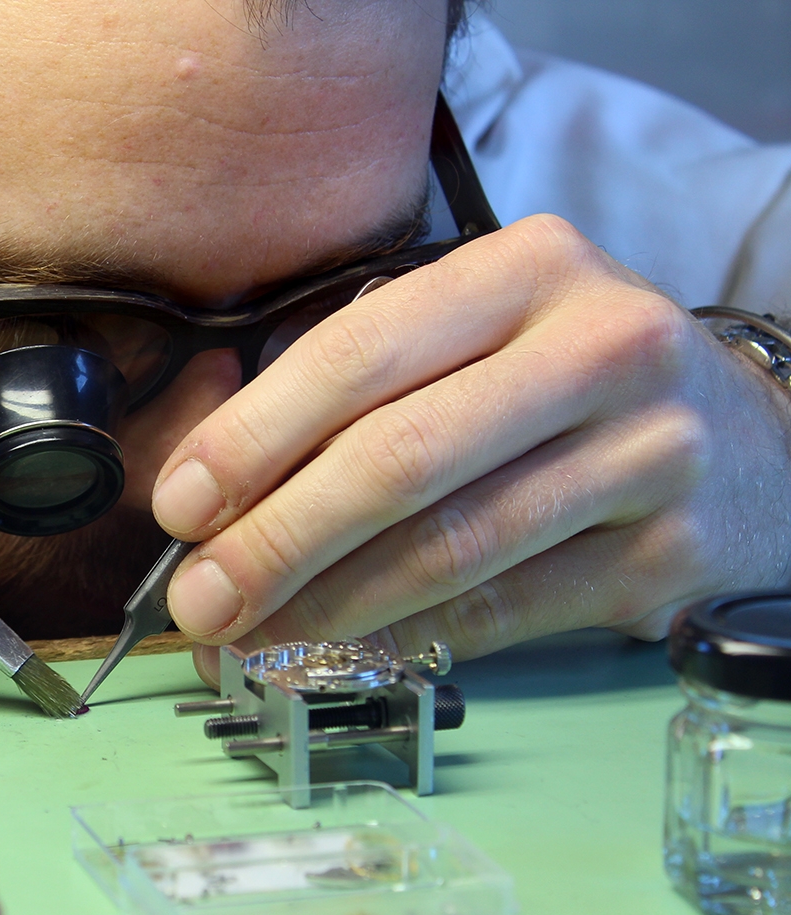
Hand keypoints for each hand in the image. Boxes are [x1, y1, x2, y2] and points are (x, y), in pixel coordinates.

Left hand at [153, 214, 790, 677]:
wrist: (749, 441)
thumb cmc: (570, 381)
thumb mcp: (481, 333)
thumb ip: (358, 382)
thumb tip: (208, 480)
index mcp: (529, 268)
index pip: (359, 353)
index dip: (253, 438)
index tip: (180, 504)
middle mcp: (600, 346)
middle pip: (400, 458)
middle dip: (276, 539)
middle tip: (199, 597)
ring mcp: (647, 453)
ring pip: (450, 546)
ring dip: (327, 604)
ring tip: (249, 632)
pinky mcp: (668, 553)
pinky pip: (503, 609)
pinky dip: (405, 636)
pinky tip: (338, 646)